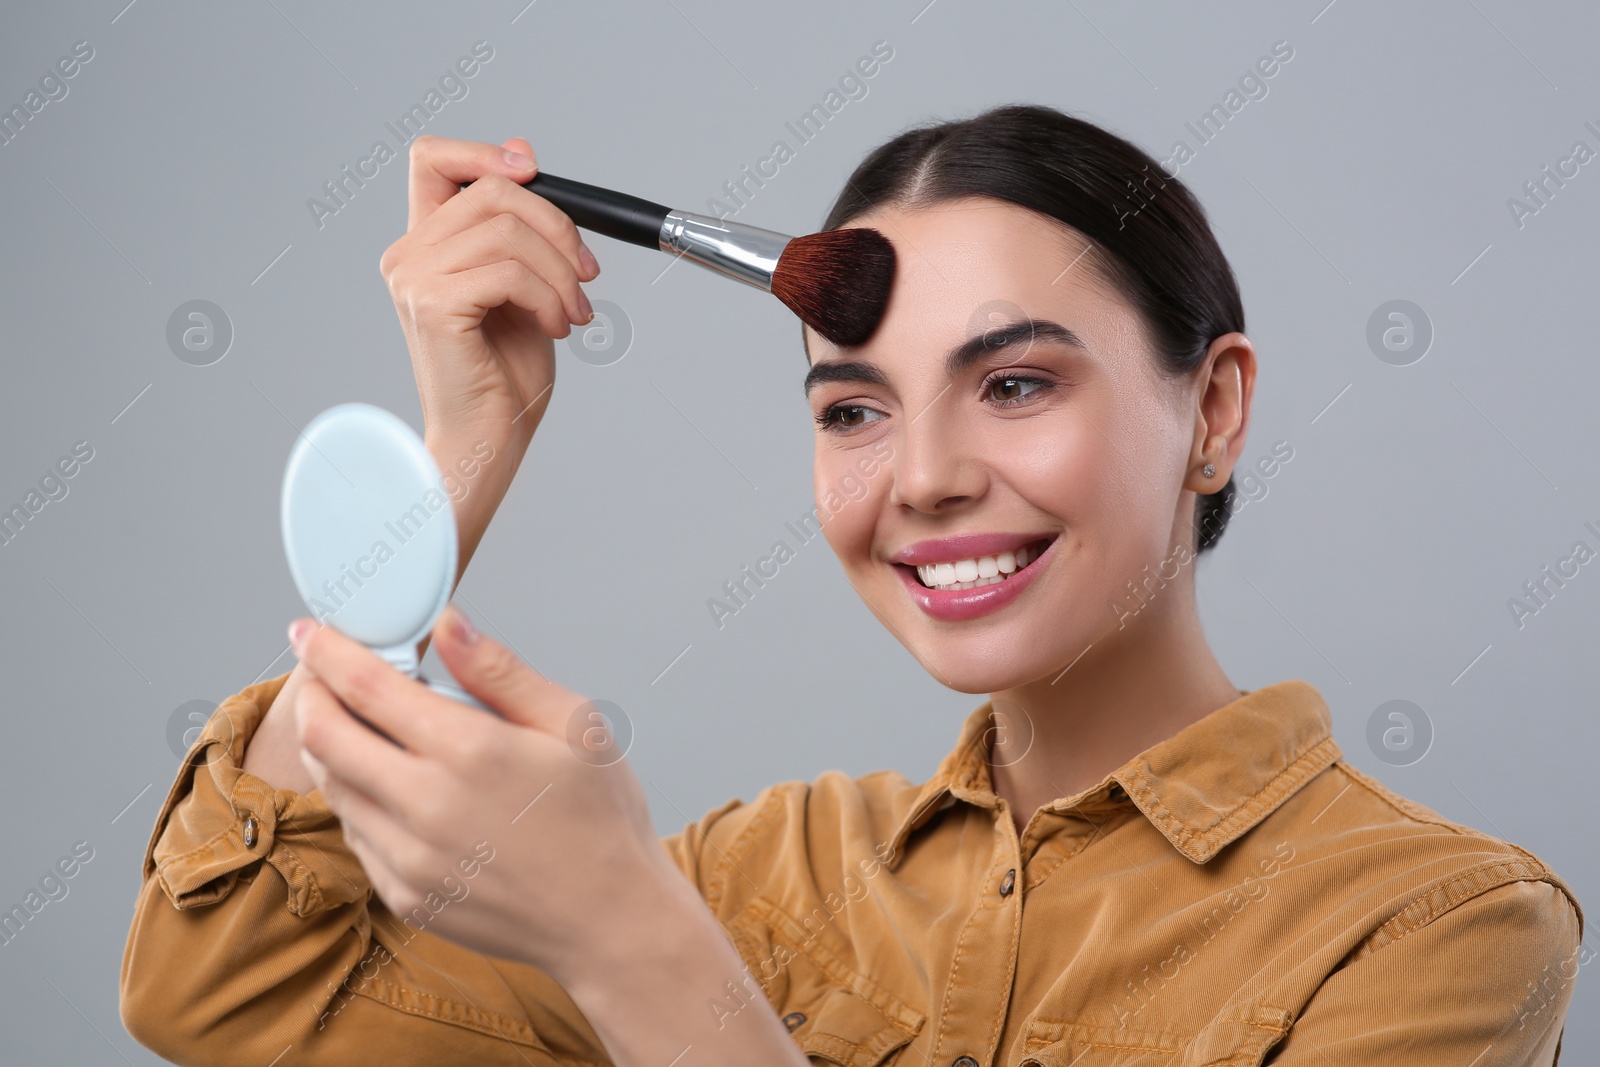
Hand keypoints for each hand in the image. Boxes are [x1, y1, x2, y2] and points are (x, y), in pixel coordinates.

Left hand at [287, 605, 672, 981]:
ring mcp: (411, 859)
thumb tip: (448, 624)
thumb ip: (500, 671)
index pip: (366, 688)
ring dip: (330, 749)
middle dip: (312, 696)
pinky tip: (393, 788)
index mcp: (471, 751)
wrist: (611, 920)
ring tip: (359, 727)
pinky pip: (357, 836)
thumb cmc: (601, 816)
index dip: (327, 652)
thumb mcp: (575, 724)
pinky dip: (359, 801)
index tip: (309, 631)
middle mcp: (428, 806)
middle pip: (324, 738)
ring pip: (334, 789)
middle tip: (322, 678)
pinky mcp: (406, 896)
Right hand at [380, 135, 601, 474]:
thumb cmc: (504, 374)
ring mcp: (414, 277)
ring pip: (508, 232)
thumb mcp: (524, 284)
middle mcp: (408, 254)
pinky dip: (550, 298)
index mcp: (425, 244)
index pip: (433, 158)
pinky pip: (510, 272)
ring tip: (575, 312)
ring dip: (561, 273)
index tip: (534, 173)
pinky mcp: (431, 304)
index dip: (485, 152)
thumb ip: (518, 228)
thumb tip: (524, 158)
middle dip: (557, 226)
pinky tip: (557, 328)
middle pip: (491, 190)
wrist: (488, 437)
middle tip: (587, 274)